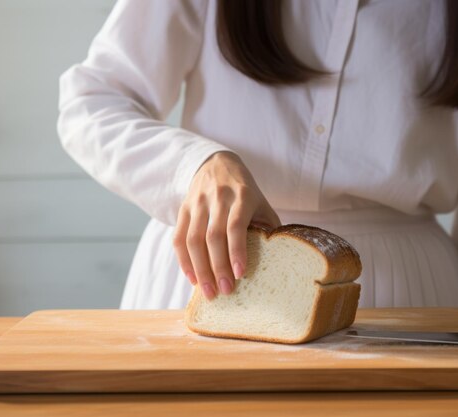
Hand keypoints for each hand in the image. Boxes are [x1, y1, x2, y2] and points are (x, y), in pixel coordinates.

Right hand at [173, 151, 279, 299]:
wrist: (216, 163)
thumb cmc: (244, 191)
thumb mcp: (261, 202)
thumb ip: (268, 226)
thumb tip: (277, 259)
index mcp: (242, 195)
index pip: (236, 225)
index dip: (237, 250)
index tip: (241, 274)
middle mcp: (218, 198)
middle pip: (213, 236)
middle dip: (218, 267)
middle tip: (225, 291)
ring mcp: (198, 203)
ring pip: (193, 239)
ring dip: (200, 269)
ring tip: (208, 291)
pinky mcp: (183, 208)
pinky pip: (179, 237)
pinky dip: (184, 261)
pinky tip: (192, 278)